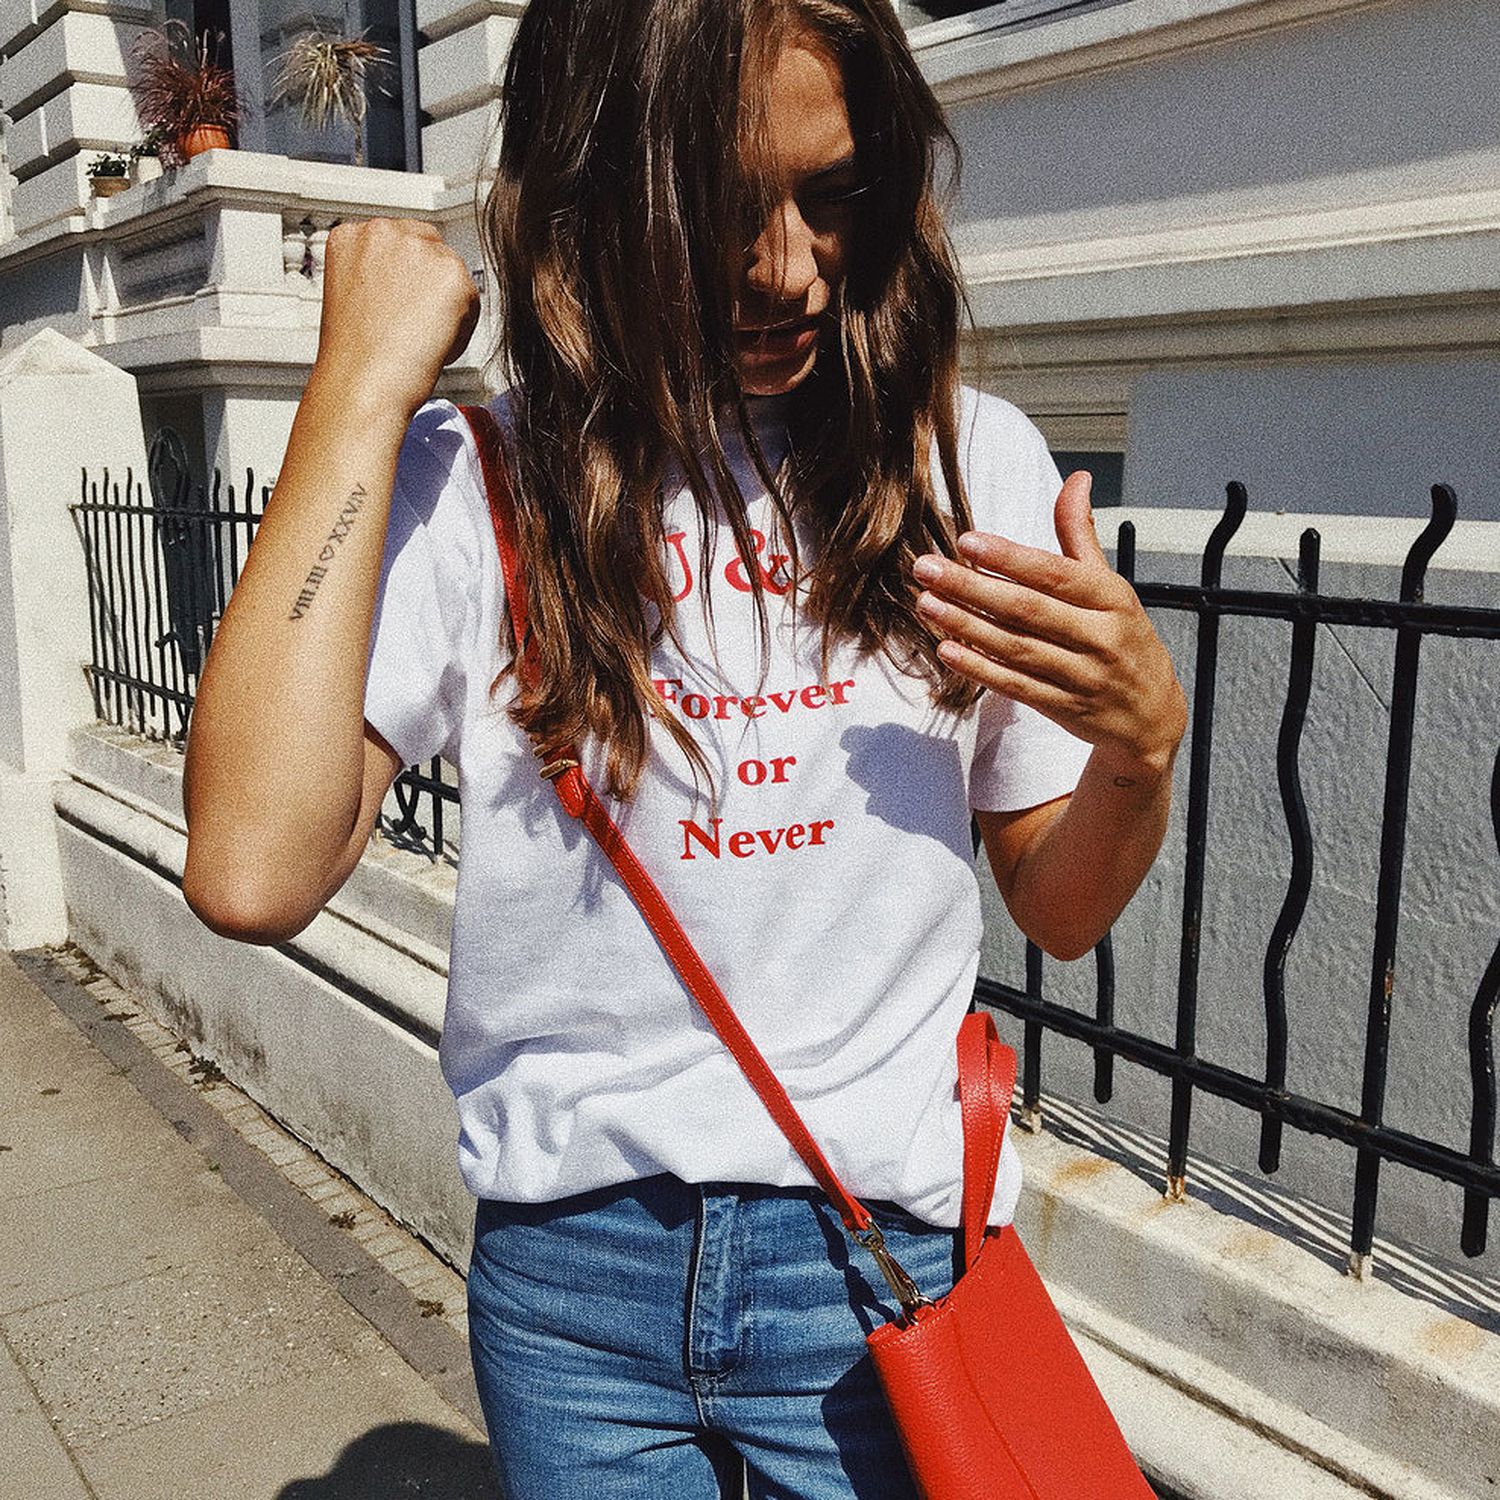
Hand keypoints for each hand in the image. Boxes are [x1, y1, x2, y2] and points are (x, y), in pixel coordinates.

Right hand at [311, 217, 480, 422]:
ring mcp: (419, 249)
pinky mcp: (452, 273)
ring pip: (452, 276)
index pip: (399, 240)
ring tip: (418, 341)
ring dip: (446, 307)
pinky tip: (433, 347)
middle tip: (416, 327)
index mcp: (351, 235)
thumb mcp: (353, 297)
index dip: (407, 278)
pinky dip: (461, 330)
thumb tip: (415, 279)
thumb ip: (379, 274)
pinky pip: (472, 301)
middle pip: (431, 248)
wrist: (362, 383)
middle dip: (430, 285)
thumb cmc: (355, 357)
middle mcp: (383, 231)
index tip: (401, 307)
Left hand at [913, 471, 1187, 777]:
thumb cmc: (1124, 639)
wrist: (1152, 715)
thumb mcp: (1111, 586)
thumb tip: (1077, 479)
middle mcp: (1099, 637)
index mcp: (1111, 598)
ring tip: (927, 604)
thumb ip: (1081, 536)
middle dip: (972, 587)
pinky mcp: (1064, 708)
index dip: (1010, 557)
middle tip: (926, 568)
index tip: (966, 542)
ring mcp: (1082, 676)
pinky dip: (981, 668)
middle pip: (1027, 609)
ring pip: (1016, 648)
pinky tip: (947, 650)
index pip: (1054, 574)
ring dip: (966, 626)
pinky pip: (1017, 686)